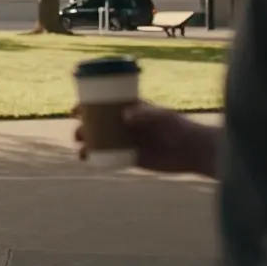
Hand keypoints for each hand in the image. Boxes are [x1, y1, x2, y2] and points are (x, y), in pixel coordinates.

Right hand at [73, 101, 215, 175]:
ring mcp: (127, 141)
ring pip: (100, 141)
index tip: (75, 109)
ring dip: (87, 144)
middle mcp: (124, 124)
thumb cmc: (178, 127)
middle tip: (79, 133)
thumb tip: (125, 115)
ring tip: (81, 150)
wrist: (191, 150)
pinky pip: (108, 158)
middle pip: (96, 123)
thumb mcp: (161, 116)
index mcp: (129, 109)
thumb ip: (145, 114)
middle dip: (83, 127)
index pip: (103, 104)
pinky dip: (96, 159)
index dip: (86, 105)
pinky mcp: (131, 158)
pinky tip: (88, 161)